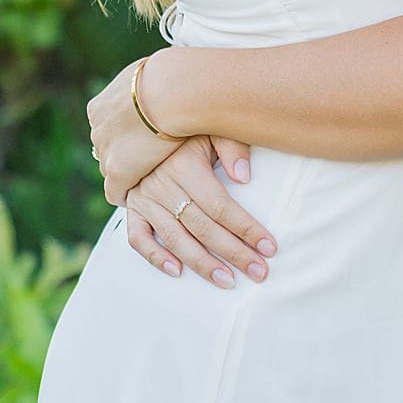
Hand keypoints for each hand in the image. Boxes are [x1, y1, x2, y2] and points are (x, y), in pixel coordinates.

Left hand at [87, 57, 176, 206]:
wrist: (173, 90)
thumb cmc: (171, 77)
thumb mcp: (150, 73)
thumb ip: (145, 84)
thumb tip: (155, 79)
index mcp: (100, 106)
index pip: (107, 127)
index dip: (124, 134)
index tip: (139, 136)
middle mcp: (98, 129)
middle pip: (107, 148)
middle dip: (124, 152)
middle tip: (148, 155)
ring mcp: (106, 151)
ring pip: (112, 169)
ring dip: (129, 171)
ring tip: (151, 175)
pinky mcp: (119, 172)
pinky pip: (117, 192)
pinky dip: (128, 194)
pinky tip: (144, 197)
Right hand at [124, 135, 277, 287]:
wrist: (147, 121)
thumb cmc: (189, 128)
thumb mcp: (211, 127)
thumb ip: (231, 146)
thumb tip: (245, 176)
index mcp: (184, 166)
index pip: (221, 206)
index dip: (246, 228)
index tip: (269, 247)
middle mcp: (163, 186)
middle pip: (203, 227)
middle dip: (234, 253)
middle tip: (259, 272)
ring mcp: (145, 199)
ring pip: (175, 239)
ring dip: (202, 263)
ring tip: (228, 281)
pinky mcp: (133, 208)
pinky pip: (138, 238)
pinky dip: (155, 256)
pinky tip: (177, 271)